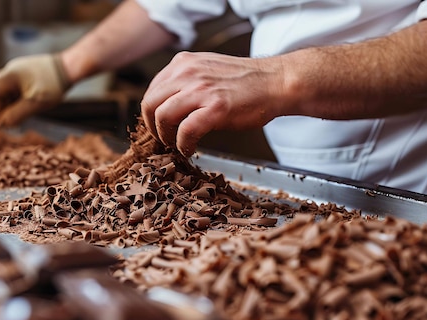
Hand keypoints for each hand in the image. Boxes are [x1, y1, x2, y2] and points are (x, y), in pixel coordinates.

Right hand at [0, 54, 70, 126]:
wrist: (70, 68)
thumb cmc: (53, 85)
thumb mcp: (35, 103)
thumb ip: (17, 114)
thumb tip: (4, 123)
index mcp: (9, 75)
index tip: (3, 123)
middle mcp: (11, 69)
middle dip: (2, 108)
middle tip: (12, 122)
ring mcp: (18, 69)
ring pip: (7, 89)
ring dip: (10, 103)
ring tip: (21, 115)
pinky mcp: (26, 71)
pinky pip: (16, 86)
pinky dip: (17, 97)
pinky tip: (27, 106)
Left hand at [140, 51, 286, 155]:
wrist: (276, 82)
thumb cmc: (246, 81)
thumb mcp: (207, 70)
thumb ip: (186, 81)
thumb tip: (167, 104)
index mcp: (184, 63)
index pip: (152, 89)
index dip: (151, 112)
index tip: (158, 125)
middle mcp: (188, 73)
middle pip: (150, 104)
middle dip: (152, 127)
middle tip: (163, 139)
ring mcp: (201, 89)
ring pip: (162, 116)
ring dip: (165, 136)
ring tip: (175, 144)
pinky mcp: (215, 108)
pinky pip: (185, 131)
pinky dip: (183, 145)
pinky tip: (189, 149)